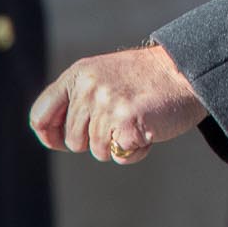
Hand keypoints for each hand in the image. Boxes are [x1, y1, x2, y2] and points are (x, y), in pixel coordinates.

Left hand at [29, 44, 206, 164]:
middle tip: (121, 119)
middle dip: (96, 139)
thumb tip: (51, 135)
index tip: (62, 143)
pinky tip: (148, 131)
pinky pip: (120, 155)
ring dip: (118, 144)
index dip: (50, 136)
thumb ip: (77, 98)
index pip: (40, 115)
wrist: (187, 71)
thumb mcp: (104, 76)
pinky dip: (136, 151)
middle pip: (72, 140)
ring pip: (97, 150)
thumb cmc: (146, 79)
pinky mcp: (126, 122)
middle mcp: (88, 88)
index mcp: (78, 75)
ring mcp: (107, 104)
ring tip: (137, 120)